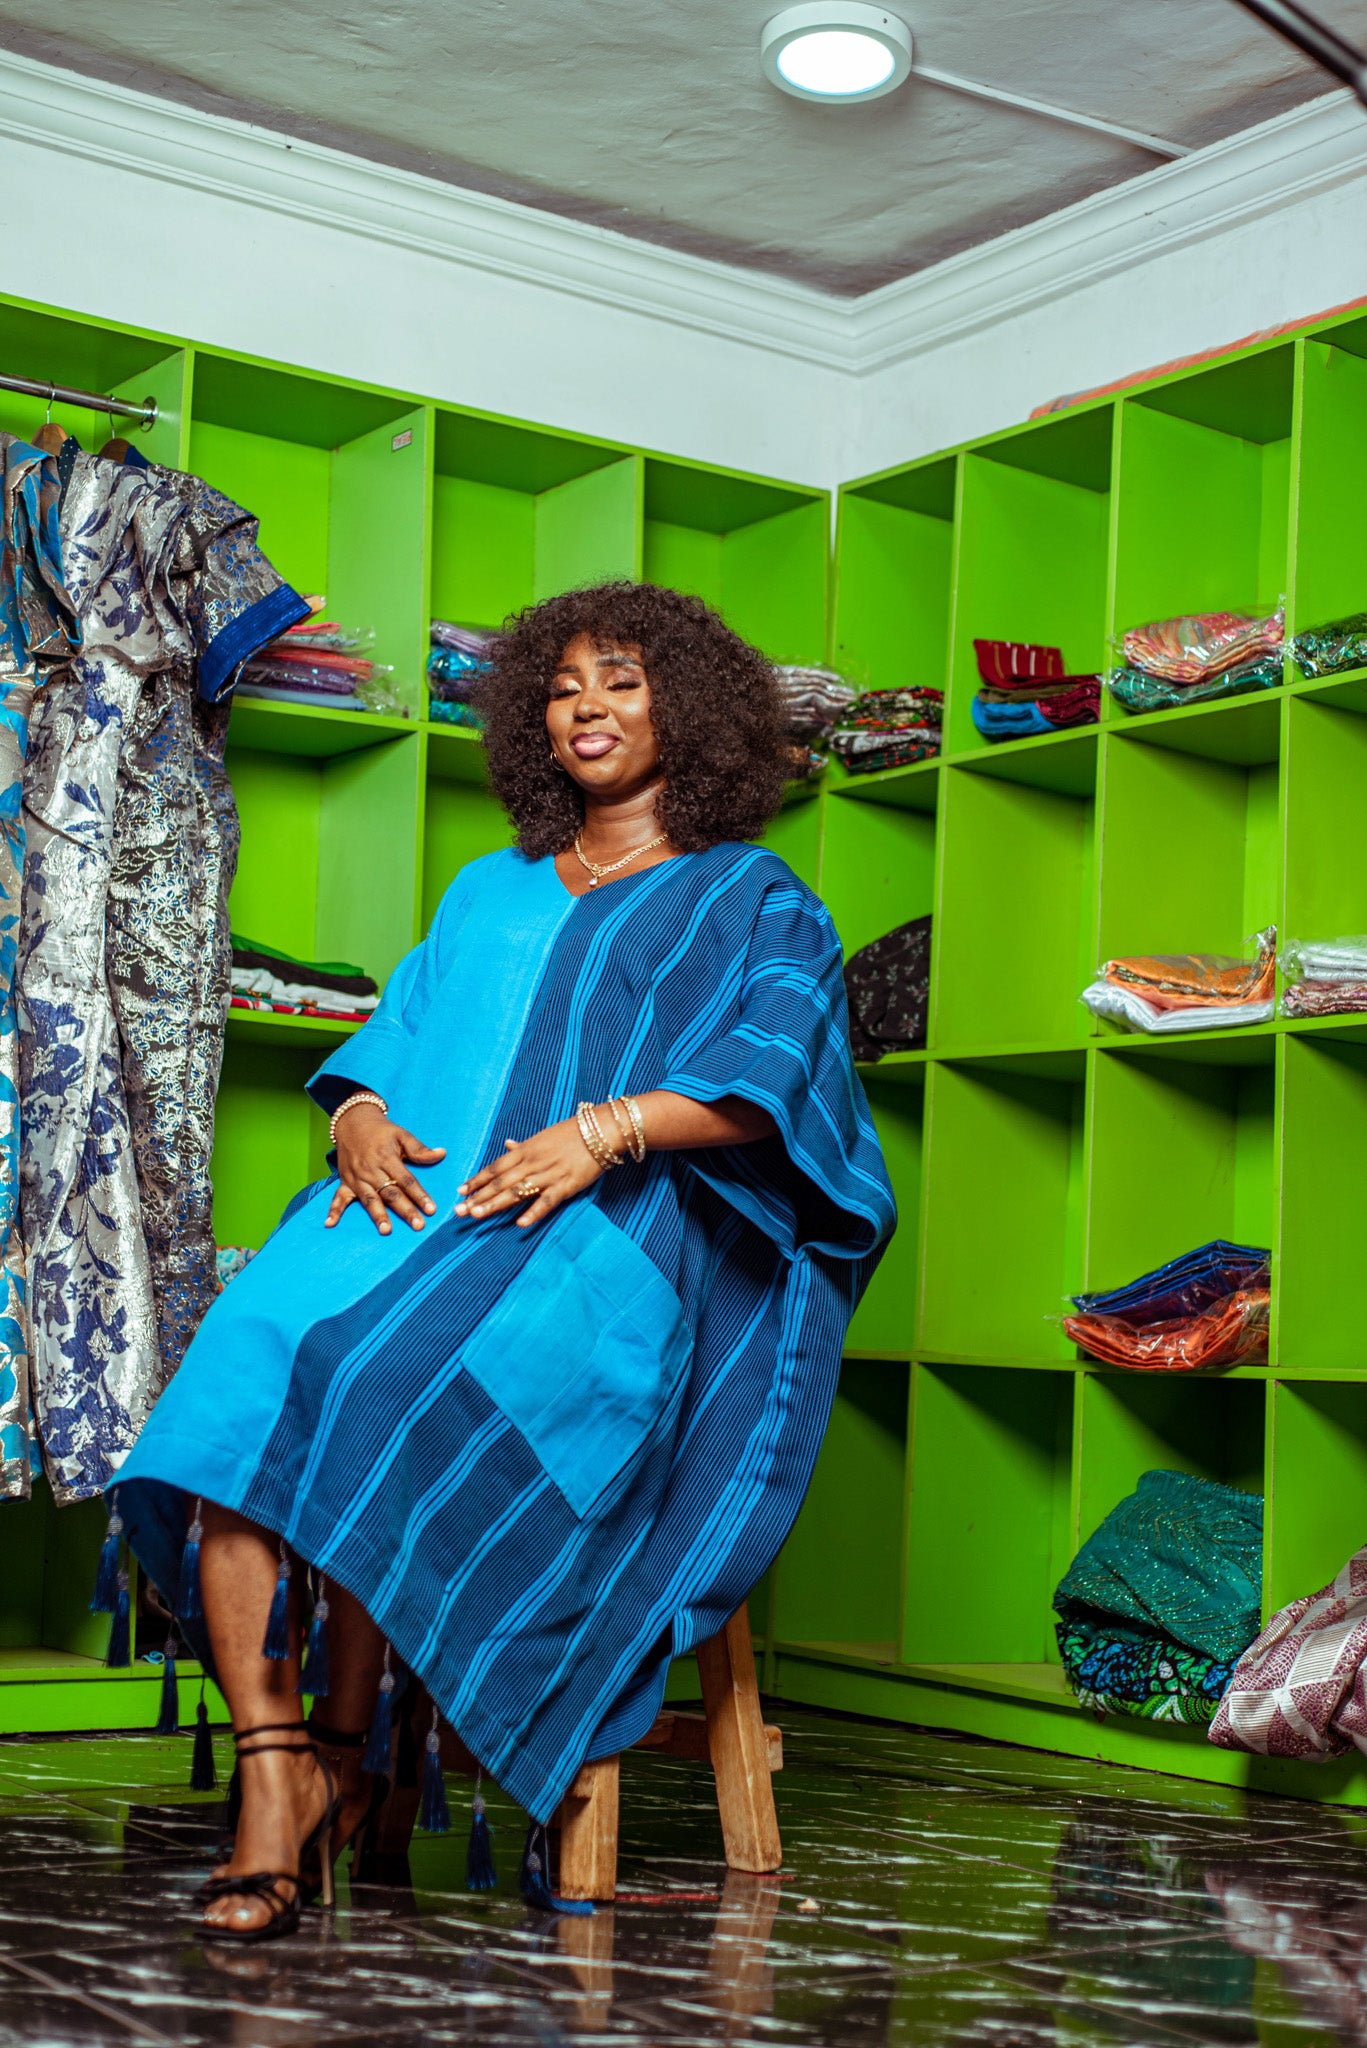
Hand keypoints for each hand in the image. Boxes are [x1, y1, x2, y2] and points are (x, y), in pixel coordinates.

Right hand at [326, 1102, 446, 1234]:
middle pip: (391, 1193)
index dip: (420, 1195)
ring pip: (369, 1199)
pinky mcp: (345, 1181)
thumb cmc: (381, 1130)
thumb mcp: (402, 1134)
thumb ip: (419, 1148)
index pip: (406, 1180)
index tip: (431, 1209)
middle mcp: (371, 1170)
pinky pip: (338, 1197)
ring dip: (377, 1215)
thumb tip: (441, 1154)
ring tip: (386, 1230)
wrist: (353, 1122)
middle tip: (418, 1225)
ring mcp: (356, 1177)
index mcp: (387, 1158)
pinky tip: (330, 1224)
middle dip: (405, 1210)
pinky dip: (333, 1210)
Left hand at [455, 1117, 609, 1229]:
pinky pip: (547, 1201)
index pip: (495, 1168)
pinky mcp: (566, 1185)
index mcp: (525, 1150)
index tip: (460, 1191)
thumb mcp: (542, 1136)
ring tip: (477, 1215)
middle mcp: (532, 1162)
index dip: (477, 1180)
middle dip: (478, 1197)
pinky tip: (520, 1223)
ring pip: (517, 1192)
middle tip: (458, 1211)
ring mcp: (548, 1174)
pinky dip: (534, 1212)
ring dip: (495, 1204)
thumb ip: (523, 1145)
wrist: (601, 1131)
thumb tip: (506, 1144)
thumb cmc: (571, 1133)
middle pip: (500, 1182)